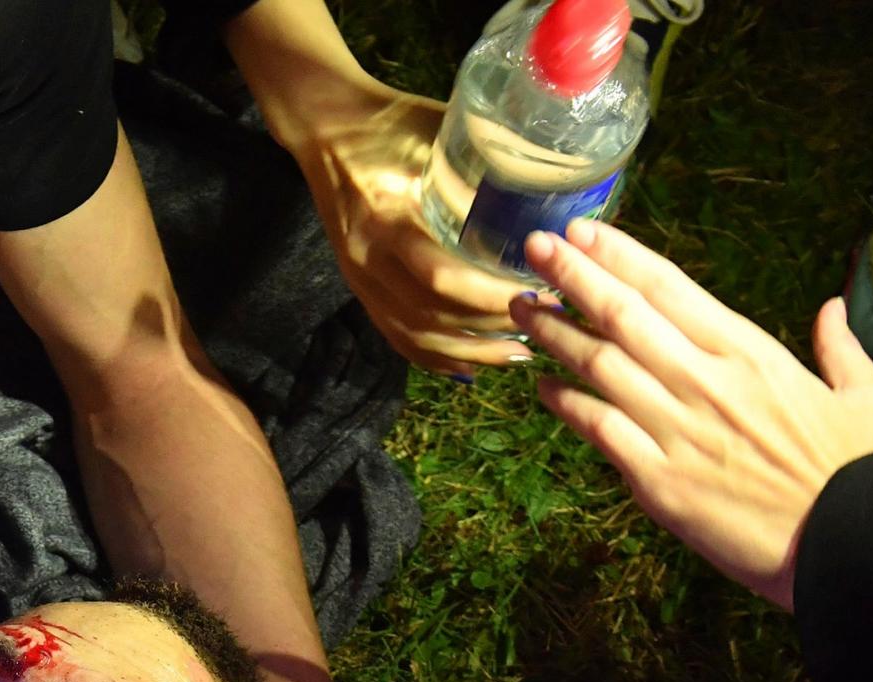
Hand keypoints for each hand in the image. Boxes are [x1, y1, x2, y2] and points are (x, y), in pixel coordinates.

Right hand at [287, 83, 535, 377]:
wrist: (328, 128)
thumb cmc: (392, 123)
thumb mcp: (440, 137)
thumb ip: (483, 171)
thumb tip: (544, 196)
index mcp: (387, 217)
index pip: (441, 277)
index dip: (491, 295)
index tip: (539, 291)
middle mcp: (368, 259)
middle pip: (432, 316)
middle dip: (490, 328)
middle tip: (544, 321)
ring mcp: (359, 278)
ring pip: (415, 336)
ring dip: (468, 352)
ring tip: (515, 354)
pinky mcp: (359, 287)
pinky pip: (397, 335)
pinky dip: (434, 357)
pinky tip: (468, 366)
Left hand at [510, 220, 872, 608]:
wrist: (845, 544)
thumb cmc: (856, 473)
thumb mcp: (865, 397)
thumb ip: (841, 345)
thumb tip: (829, 307)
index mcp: (751, 353)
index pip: (670, 288)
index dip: (620, 256)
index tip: (583, 233)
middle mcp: (705, 381)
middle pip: (622, 315)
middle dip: (572, 275)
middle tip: (534, 246)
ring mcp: (676, 429)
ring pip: (599, 366)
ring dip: (555, 334)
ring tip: (522, 307)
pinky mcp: (657, 480)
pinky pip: (598, 429)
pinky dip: (565, 404)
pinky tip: (541, 386)